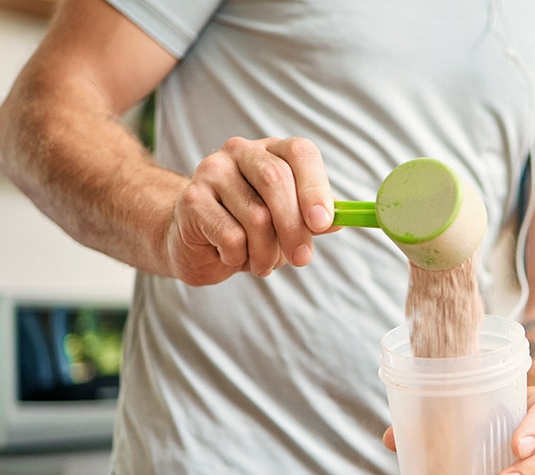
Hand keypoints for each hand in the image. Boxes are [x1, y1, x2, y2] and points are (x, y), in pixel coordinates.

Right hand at [165, 136, 334, 285]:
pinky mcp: (192, 198)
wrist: (196, 243)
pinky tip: (232, 256)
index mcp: (273, 150)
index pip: (300, 153)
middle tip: (302, 259)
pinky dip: (239, 256)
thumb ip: (313, 220)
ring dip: (266, 252)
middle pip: (276, 180)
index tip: (323, 223)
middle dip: (294, 228)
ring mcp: (213, 170)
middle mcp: (241, 151)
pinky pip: (230, 235)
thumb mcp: (288, 223)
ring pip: (256, 216)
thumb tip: (342, 220)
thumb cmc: (248, 229)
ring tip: (262, 263)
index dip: (315, 188)